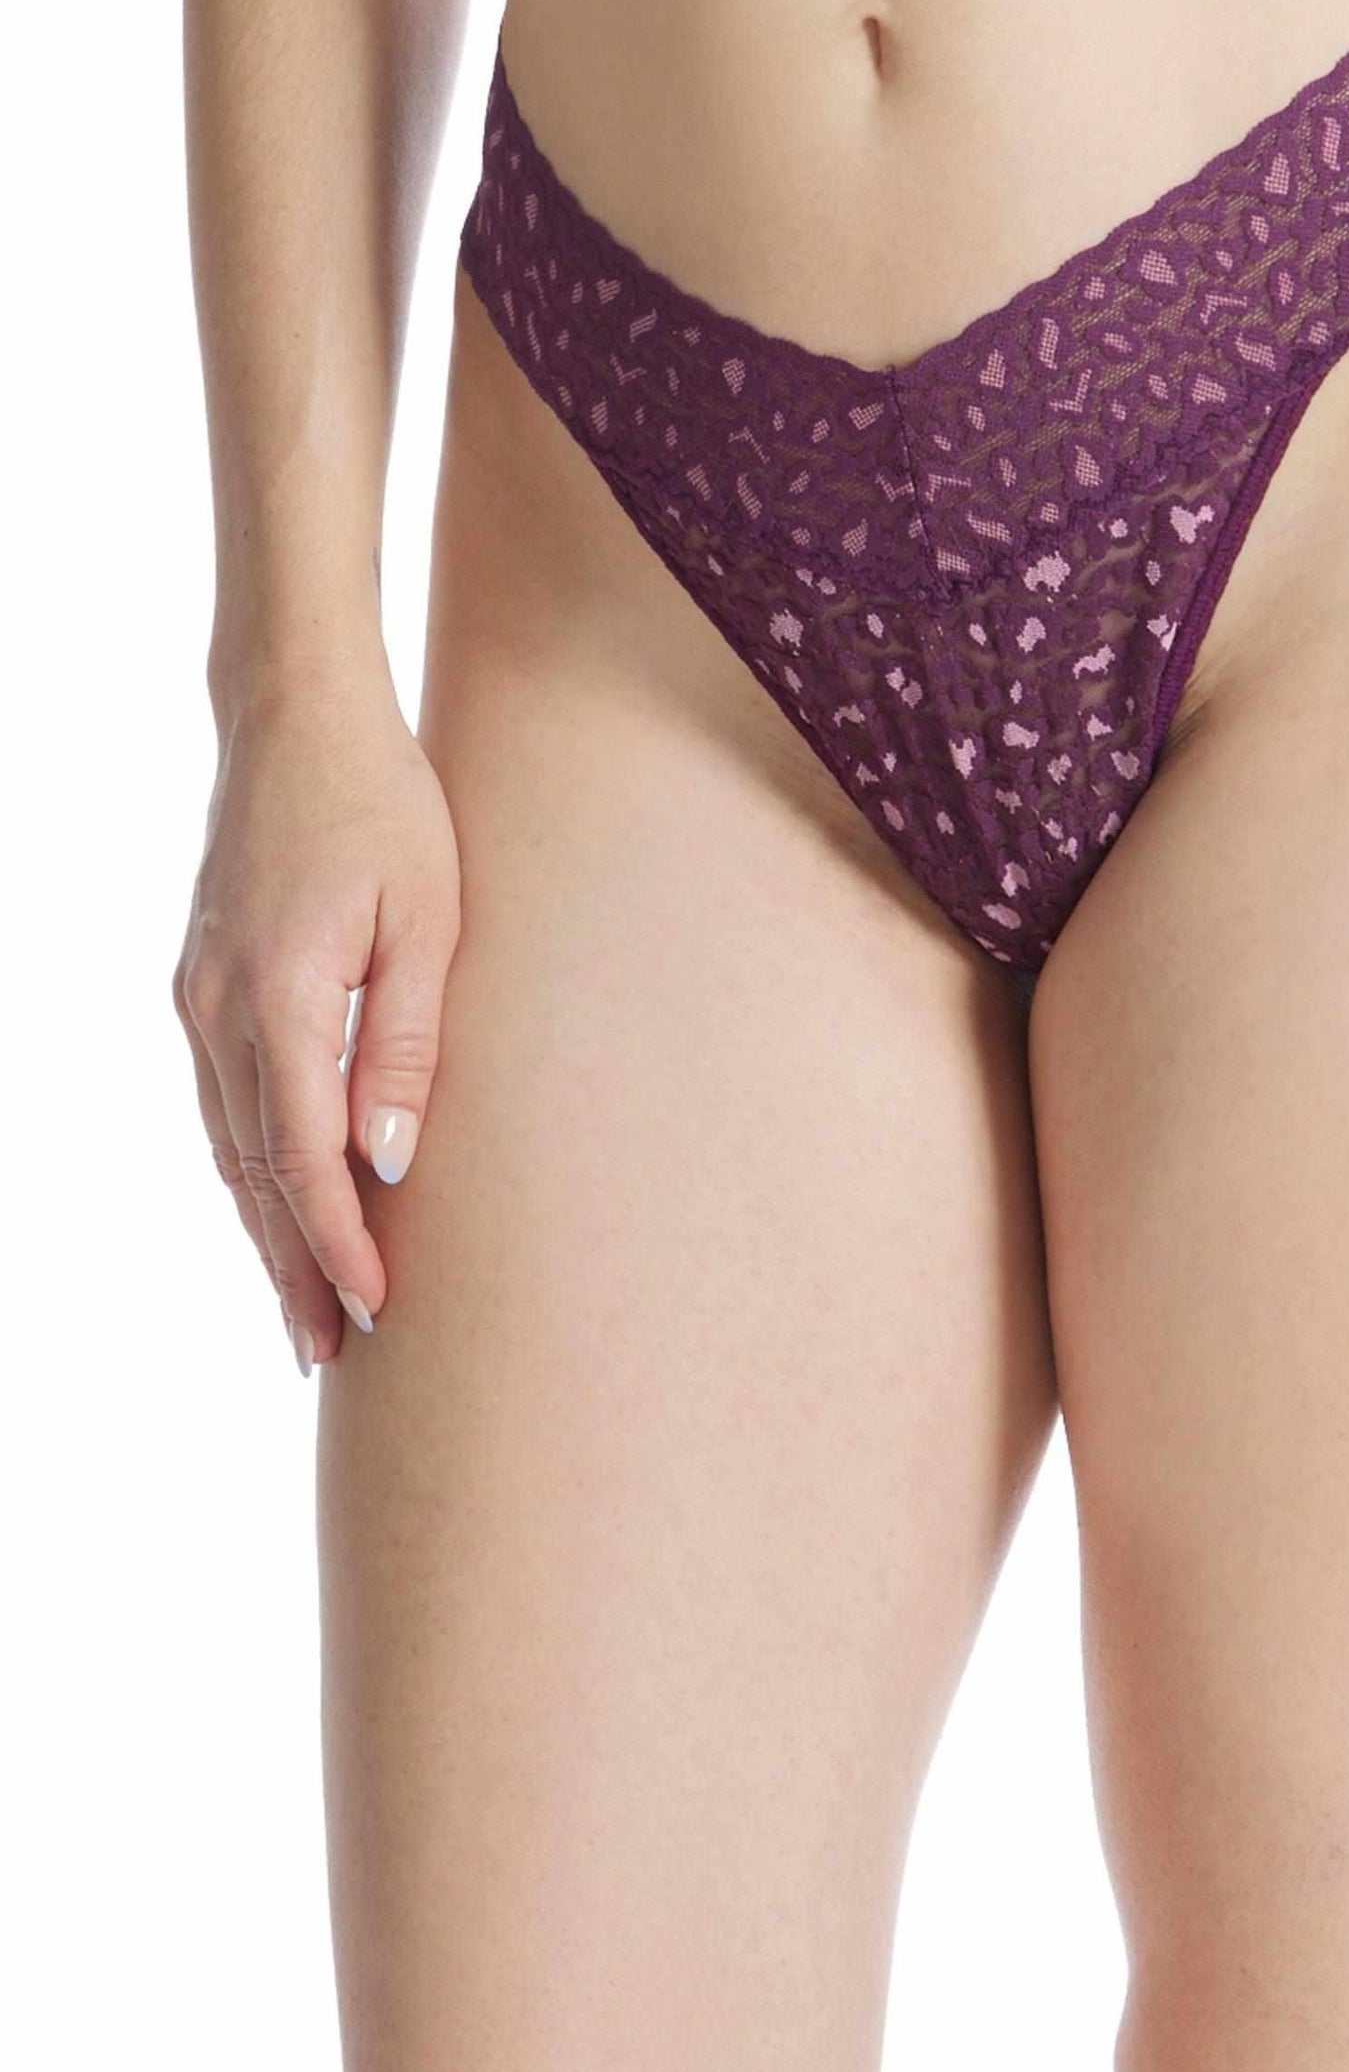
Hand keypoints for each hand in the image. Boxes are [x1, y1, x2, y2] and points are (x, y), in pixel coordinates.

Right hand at [172, 677, 460, 1373]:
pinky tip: (278, 1210)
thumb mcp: (427, 919)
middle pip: (254, 1173)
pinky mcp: (202, 985)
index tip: (376, 1308)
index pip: (306, 1157)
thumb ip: (404, 1042)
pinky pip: (224, 1104)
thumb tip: (388, 1161)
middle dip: (293, 1267)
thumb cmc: (385, 806)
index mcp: (278, 995)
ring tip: (307, 1308)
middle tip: (329, 1353)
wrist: (295, 718)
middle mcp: (217, 1009)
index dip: (340, 1242)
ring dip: (267, 1230)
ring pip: (230, 1147)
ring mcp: (198, 999)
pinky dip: (250, 1170)